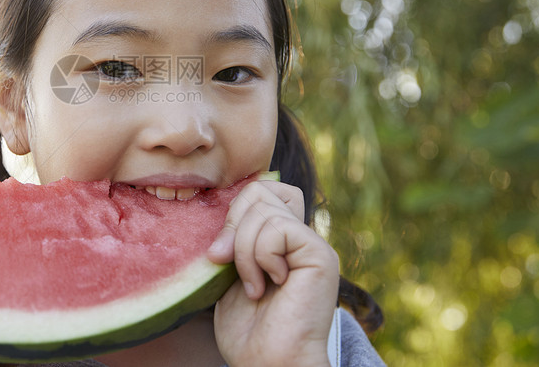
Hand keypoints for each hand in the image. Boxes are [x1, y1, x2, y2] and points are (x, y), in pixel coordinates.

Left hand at [207, 181, 338, 366]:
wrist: (267, 364)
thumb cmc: (247, 330)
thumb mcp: (228, 272)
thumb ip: (230, 238)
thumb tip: (220, 202)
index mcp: (281, 240)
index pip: (263, 188)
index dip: (236, 208)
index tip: (221, 249)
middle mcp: (301, 237)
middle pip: (262, 189)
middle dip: (232, 223)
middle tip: (227, 263)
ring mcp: (312, 245)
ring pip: (264, 210)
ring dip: (243, 251)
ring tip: (251, 285)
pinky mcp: (319, 255)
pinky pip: (277, 229)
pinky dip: (260, 257)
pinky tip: (266, 286)